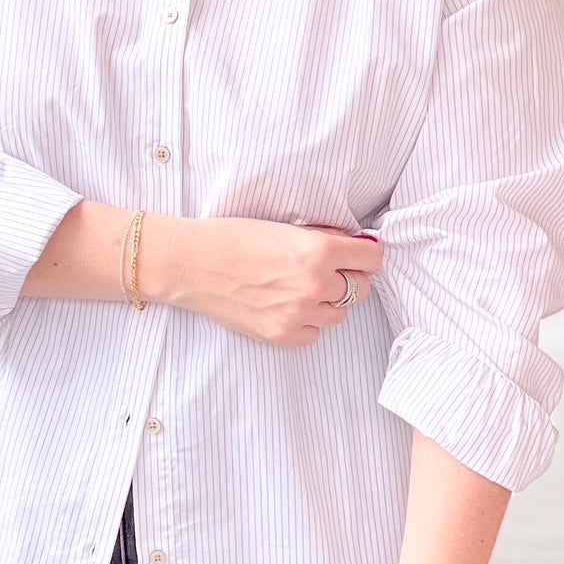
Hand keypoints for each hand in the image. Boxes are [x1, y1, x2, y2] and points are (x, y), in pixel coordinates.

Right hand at [146, 218, 381, 346]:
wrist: (192, 264)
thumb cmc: (233, 238)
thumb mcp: (285, 228)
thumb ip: (323, 239)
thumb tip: (355, 247)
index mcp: (319, 251)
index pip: (372, 260)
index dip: (363, 256)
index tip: (355, 257)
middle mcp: (315, 285)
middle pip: (360, 290)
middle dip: (346, 279)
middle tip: (322, 272)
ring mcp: (300, 314)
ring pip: (339, 315)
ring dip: (326, 304)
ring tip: (297, 290)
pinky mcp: (283, 335)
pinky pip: (314, 334)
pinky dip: (306, 323)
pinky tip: (284, 306)